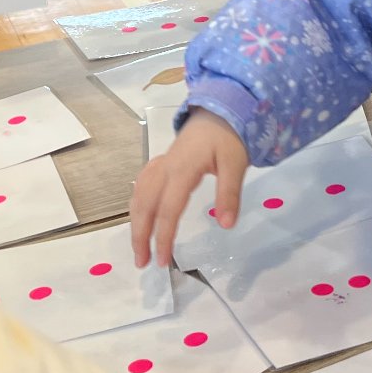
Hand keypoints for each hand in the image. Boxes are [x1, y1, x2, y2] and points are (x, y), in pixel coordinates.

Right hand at [130, 110, 248, 267]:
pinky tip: (140, 217)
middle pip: (144, 205)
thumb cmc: (229, 137)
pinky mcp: (162, 164)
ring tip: (138, 248)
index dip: (163, 237)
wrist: (220, 109)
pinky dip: (137, 205)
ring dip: (135, 223)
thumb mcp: (235, 164)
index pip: (167, 210)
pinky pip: (142, 186)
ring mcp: (160, 165)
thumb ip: (230, 194)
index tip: (163, 261)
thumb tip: (226, 225)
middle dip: (140, 235)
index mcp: (182, 170)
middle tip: (141, 263)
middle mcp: (165, 168)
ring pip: (138, 196)